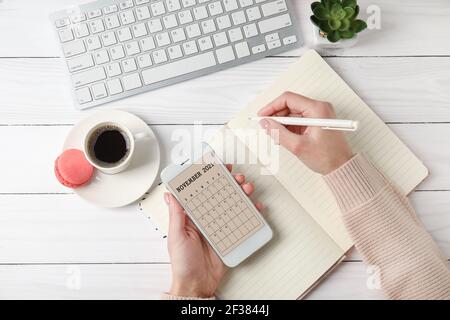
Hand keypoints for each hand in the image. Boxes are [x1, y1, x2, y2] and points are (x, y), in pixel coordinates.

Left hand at [164, 165, 262, 297]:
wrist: (197, 284)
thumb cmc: (182, 263)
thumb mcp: (176, 236)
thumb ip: (176, 215)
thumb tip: (170, 194)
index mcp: (192, 216)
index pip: (201, 191)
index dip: (209, 178)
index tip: (216, 166)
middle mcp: (207, 218)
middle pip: (221, 194)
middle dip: (230, 182)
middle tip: (236, 177)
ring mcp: (221, 227)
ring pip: (234, 205)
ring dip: (242, 194)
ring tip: (247, 189)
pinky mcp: (232, 237)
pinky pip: (244, 222)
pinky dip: (252, 214)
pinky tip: (256, 208)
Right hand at [258, 92, 352, 174]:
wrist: (342, 168)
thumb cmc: (328, 158)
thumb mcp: (298, 146)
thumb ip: (278, 133)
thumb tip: (265, 123)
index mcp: (317, 109)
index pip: (288, 99)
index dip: (272, 106)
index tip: (262, 116)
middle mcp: (319, 108)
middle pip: (290, 105)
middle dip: (276, 116)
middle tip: (266, 127)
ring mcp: (318, 115)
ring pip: (292, 113)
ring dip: (282, 123)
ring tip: (275, 136)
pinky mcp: (316, 122)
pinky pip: (298, 120)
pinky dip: (289, 128)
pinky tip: (284, 138)